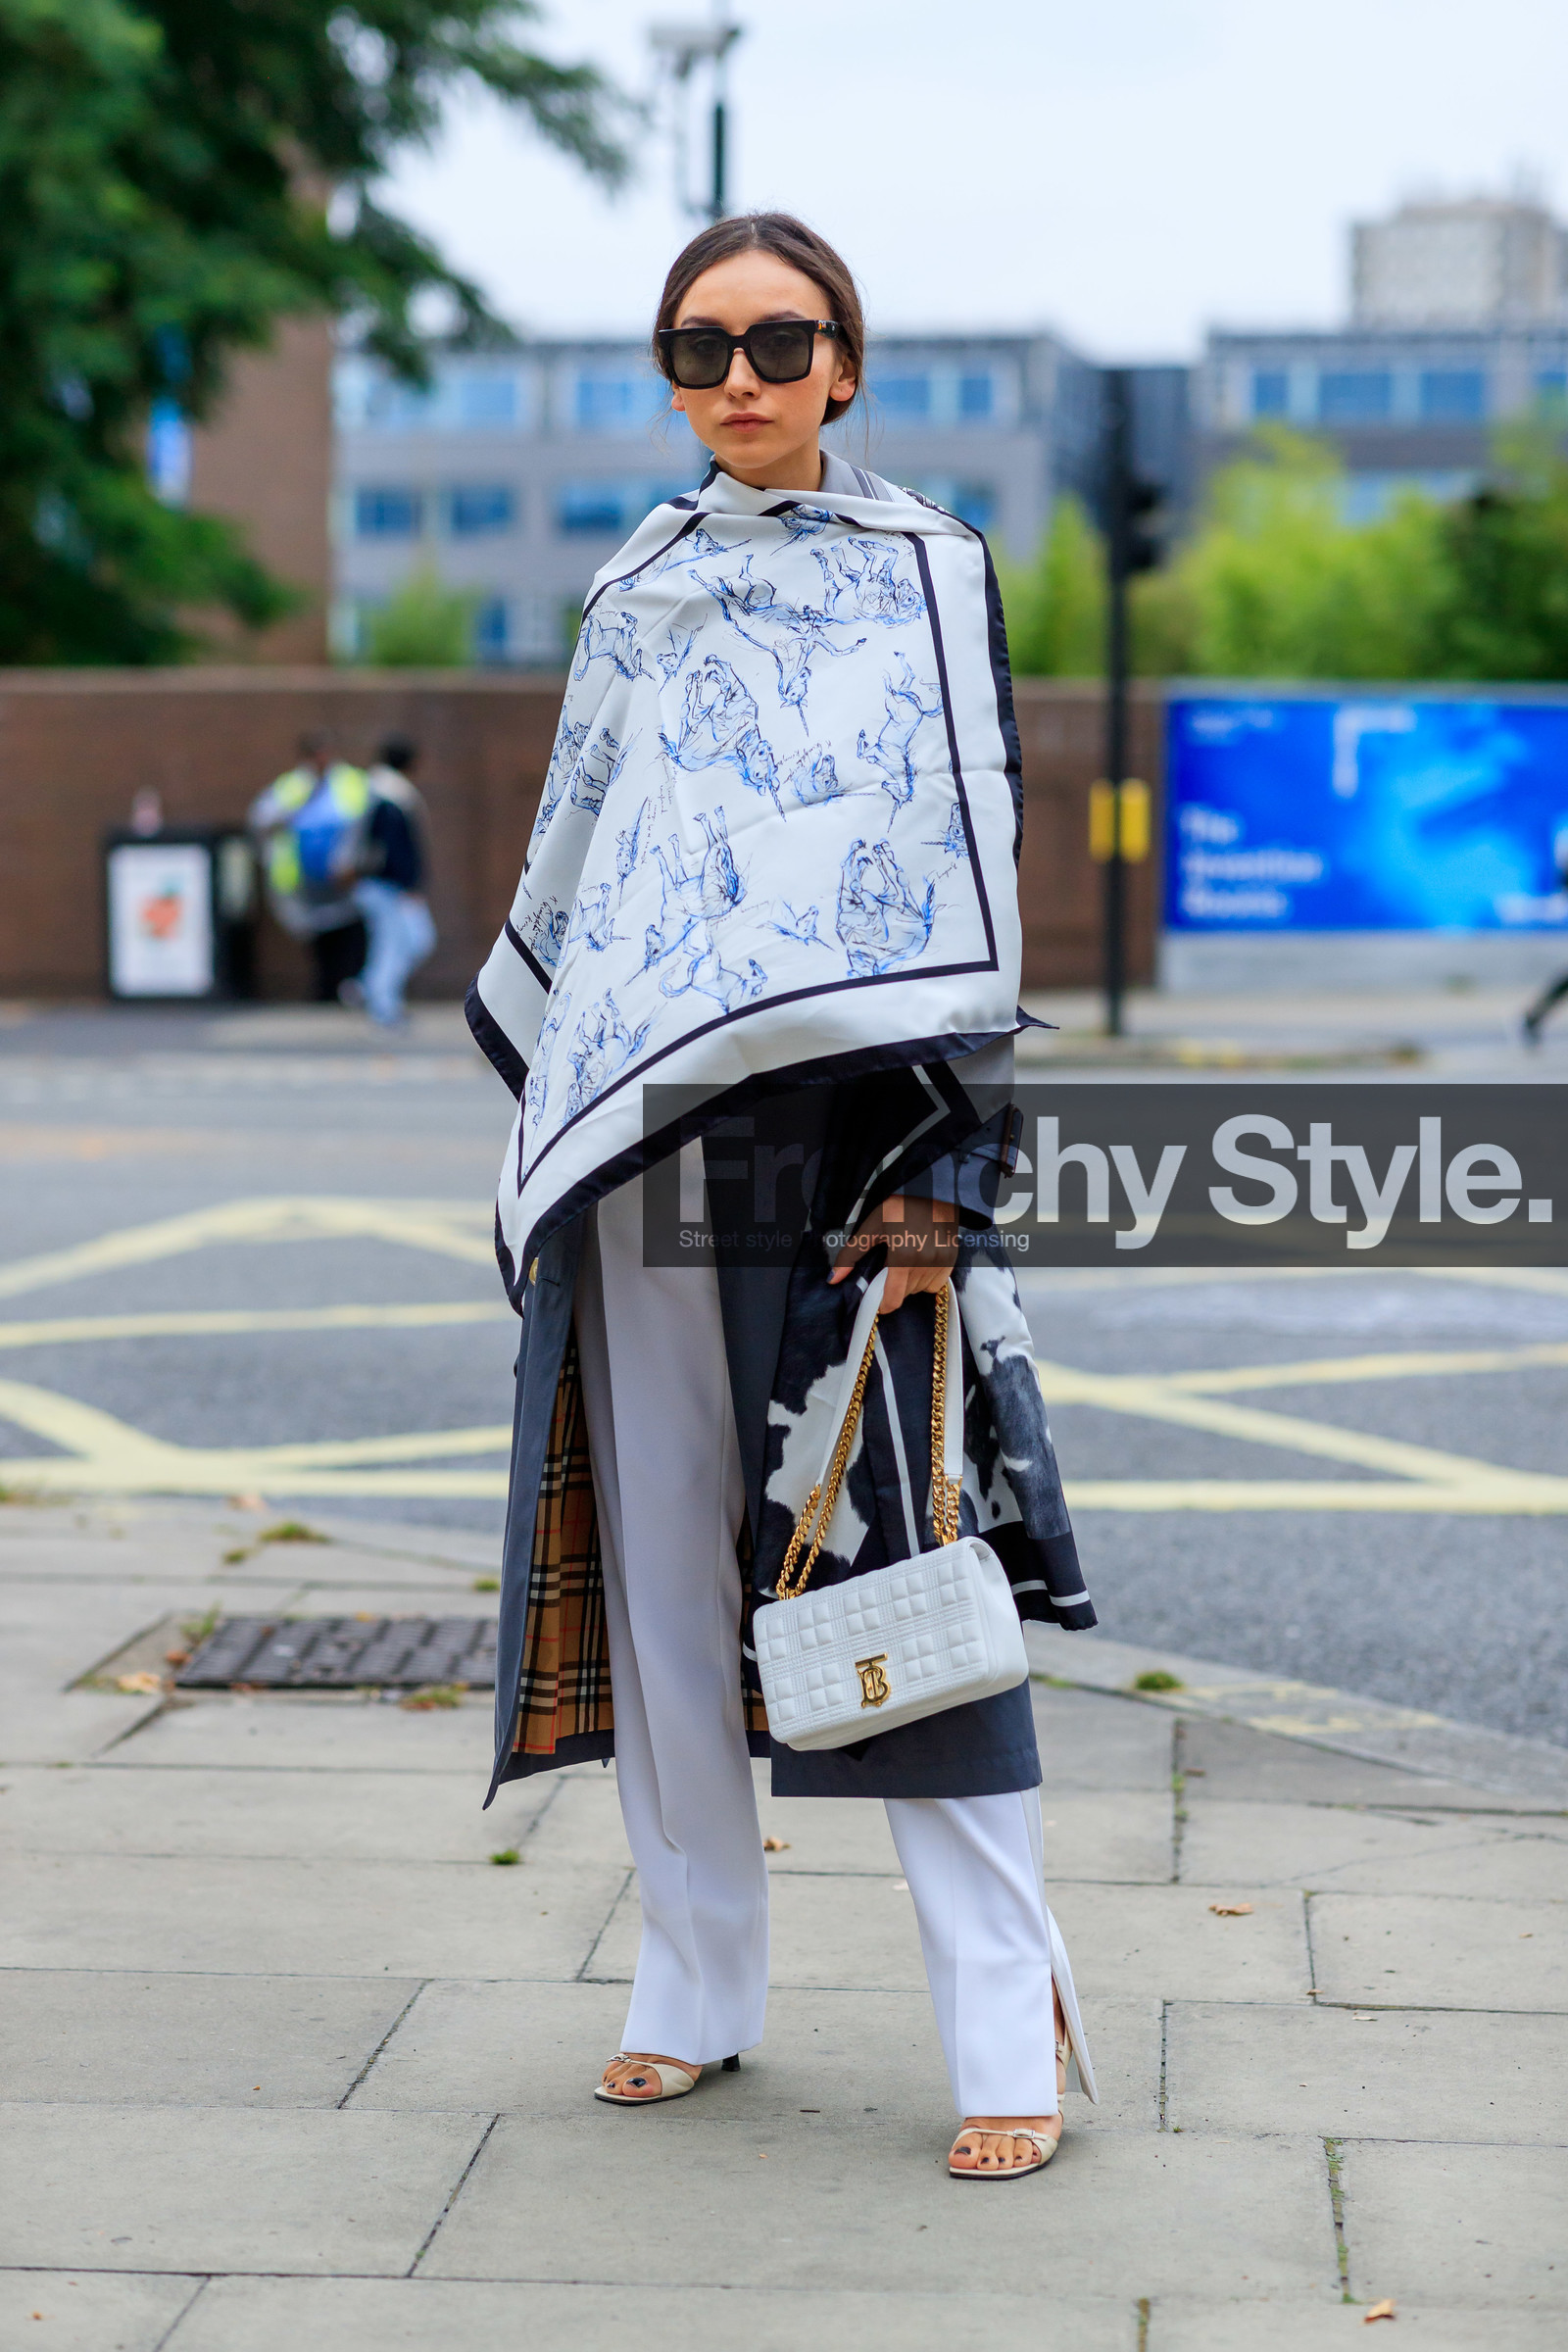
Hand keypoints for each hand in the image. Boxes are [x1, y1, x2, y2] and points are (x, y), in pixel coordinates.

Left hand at [829, 1193, 956, 1312]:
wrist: (931, 1190)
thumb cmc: (899, 1206)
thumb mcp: (872, 1227)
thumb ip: (851, 1255)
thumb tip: (832, 1279)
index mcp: (903, 1257)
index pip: (894, 1298)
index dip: (884, 1305)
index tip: (878, 1301)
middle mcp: (925, 1263)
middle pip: (906, 1293)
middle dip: (894, 1286)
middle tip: (890, 1266)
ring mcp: (941, 1263)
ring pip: (921, 1289)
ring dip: (910, 1283)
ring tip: (906, 1261)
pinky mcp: (952, 1260)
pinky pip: (936, 1284)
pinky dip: (927, 1279)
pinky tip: (921, 1262)